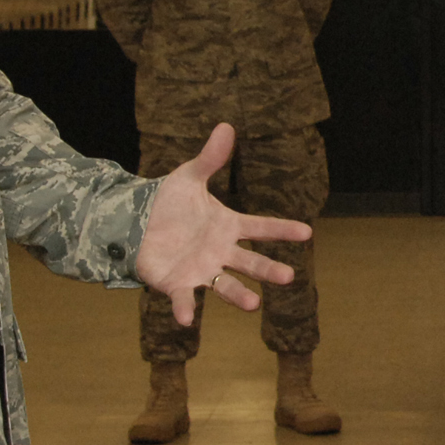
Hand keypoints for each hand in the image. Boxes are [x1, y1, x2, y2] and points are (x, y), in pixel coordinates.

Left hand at [136, 123, 312, 325]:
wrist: (137, 223)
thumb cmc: (168, 202)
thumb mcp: (188, 177)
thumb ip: (209, 158)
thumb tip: (226, 126)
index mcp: (227, 226)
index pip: (260, 228)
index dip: (282, 230)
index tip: (307, 232)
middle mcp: (221, 252)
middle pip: (251, 263)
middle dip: (269, 270)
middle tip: (289, 276)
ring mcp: (202, 270)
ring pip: (226, 286)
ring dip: (239, 297)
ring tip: (254, 305)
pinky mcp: (178, 284)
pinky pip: (184, 298)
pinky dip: (185, 309)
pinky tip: (186, 318)